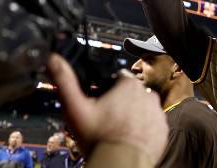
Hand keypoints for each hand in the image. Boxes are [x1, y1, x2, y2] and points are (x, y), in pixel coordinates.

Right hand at [46, 54, 167, 164]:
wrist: (120, 163)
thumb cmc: (99, 138)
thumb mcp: (75, 108)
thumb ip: (64, 81)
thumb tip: (53, 59)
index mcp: (129, 85)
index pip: (119, 77)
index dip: (108, 88)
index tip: (100, 102)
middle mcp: (148, 95)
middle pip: (132, 93)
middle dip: (121, 102)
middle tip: (106, 119)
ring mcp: (157, 113)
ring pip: (143, 108)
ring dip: (133, 115)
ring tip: (117, 130)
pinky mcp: (162, 130)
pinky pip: (152, 124)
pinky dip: (144, 129)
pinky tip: (130, 138)